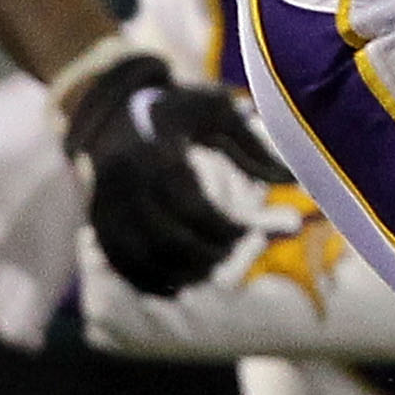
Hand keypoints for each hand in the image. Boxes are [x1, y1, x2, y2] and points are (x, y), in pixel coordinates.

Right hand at [61, 50, 292, 295]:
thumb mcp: (217, 112)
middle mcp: (124, 180)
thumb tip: (298, 181)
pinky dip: (147, 281)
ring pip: (140, 257)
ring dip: (179, 273)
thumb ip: (255, 146)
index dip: (226, 229)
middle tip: (232, 254)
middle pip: (167, 239)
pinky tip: (178, 286)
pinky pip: (118, 262)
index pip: (193, 207)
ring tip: (210, 270)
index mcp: (156, 151)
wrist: (112, 107)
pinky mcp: (96, 219)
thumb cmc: (176, 109)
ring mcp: (105, 202)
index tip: (249, 233)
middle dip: (207, 255)